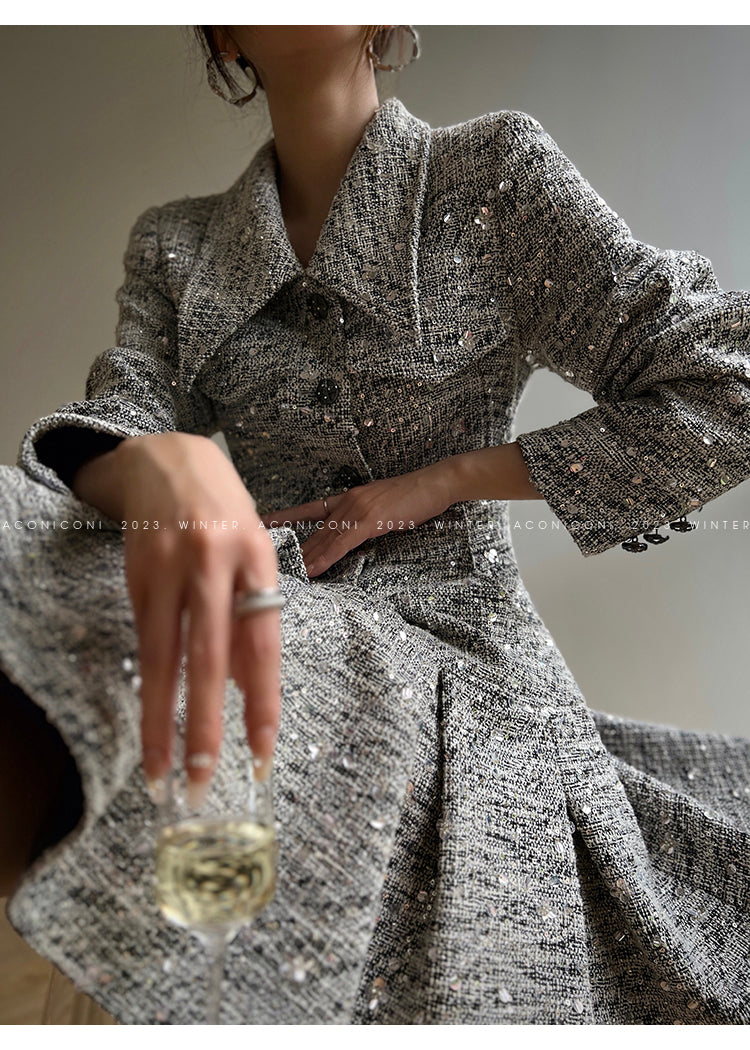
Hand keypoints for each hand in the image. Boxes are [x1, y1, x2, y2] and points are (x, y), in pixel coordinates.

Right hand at [113, 432, 280, 803]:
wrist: (170, 459)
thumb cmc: (224, 517)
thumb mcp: (254, 556)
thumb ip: (252, 619)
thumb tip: (250, 689)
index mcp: (257, 560)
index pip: (263, 644)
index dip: (262, 702)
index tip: (262, 752)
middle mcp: (214, 563)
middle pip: (209, 656)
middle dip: (206, 724)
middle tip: (204, 778)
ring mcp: (169, 568)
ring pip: (165, 657)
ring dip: (163, 719)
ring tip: (162, 769)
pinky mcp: (135, 575)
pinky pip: (144, 639)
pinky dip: (150, 683)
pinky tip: (152, 717)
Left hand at [259, 463, 453, 577]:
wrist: (435, 483)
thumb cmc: (415, 495)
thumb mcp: (382, 507)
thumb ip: (363, 520)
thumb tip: (351, 536)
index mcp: (347, 498)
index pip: (307, 510)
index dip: (284, 518)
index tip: (263, 524)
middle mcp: (346, 502)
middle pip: (312, 530)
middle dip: (290, 547)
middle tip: (264, 558)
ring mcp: (356, 510)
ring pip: (323, 539)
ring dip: (304, 559)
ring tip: (285, 574)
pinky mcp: (370, 520)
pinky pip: (342, 543)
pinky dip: (325, 558)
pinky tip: (313, 569)